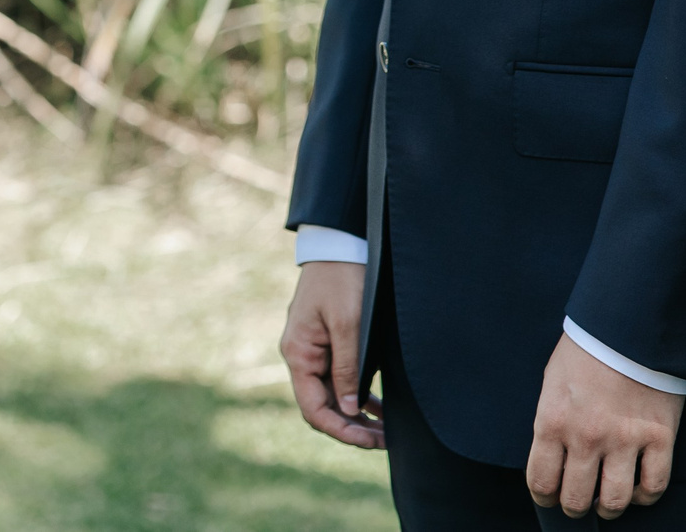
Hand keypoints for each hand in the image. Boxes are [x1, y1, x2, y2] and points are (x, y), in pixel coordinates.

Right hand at [282, 260, 383, 448]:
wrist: (338, 245)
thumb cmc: (341, 279)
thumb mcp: (348, 323)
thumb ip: (348, 367)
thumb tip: (350, 409)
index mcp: (299, 353)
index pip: (313, 408)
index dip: (340, 430)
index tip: (368, 441)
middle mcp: (302, 356)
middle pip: (323, 406)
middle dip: (352, 428)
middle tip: (384, 440)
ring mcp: (314, 351)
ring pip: (333, 397)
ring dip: (357, 416)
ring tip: (386, 431)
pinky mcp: (328, 345)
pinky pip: (339, 380)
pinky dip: (358, 397)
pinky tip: (379, 408)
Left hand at [526, 333, 681, 519]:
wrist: (628, 324)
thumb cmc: (585, 351)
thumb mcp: (552, 384)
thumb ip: (551, 423)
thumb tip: (552, 458)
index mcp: (552, 421)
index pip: (541, 482)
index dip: (545, 497)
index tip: (550, 497)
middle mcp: (586, 437)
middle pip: (577, 499)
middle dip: (574, 507)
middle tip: (578, 502)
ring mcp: (625, 440)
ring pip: (615, 501)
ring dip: (609, 508)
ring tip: (606, 502)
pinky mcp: (660, 438)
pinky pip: (654, 486)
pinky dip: (645, 496)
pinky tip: (637, 489)